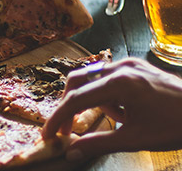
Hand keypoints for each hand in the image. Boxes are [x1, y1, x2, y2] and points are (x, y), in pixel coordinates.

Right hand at [42, 58, 181, 162]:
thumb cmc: (175, 126)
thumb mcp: (135, 139)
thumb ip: (99, 143)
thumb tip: (72, 153)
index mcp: (120, 84)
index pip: (76, 99)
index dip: (58, 118)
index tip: (49, 134)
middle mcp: (121, 68)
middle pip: (78, 81)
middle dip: (69, 104)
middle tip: (68, 127)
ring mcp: (130, 64)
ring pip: (93, 79)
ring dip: (94, 101)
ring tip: (118, 121)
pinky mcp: (137, 67)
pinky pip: (110, 77)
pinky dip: (108, 95)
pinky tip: (126, 112)